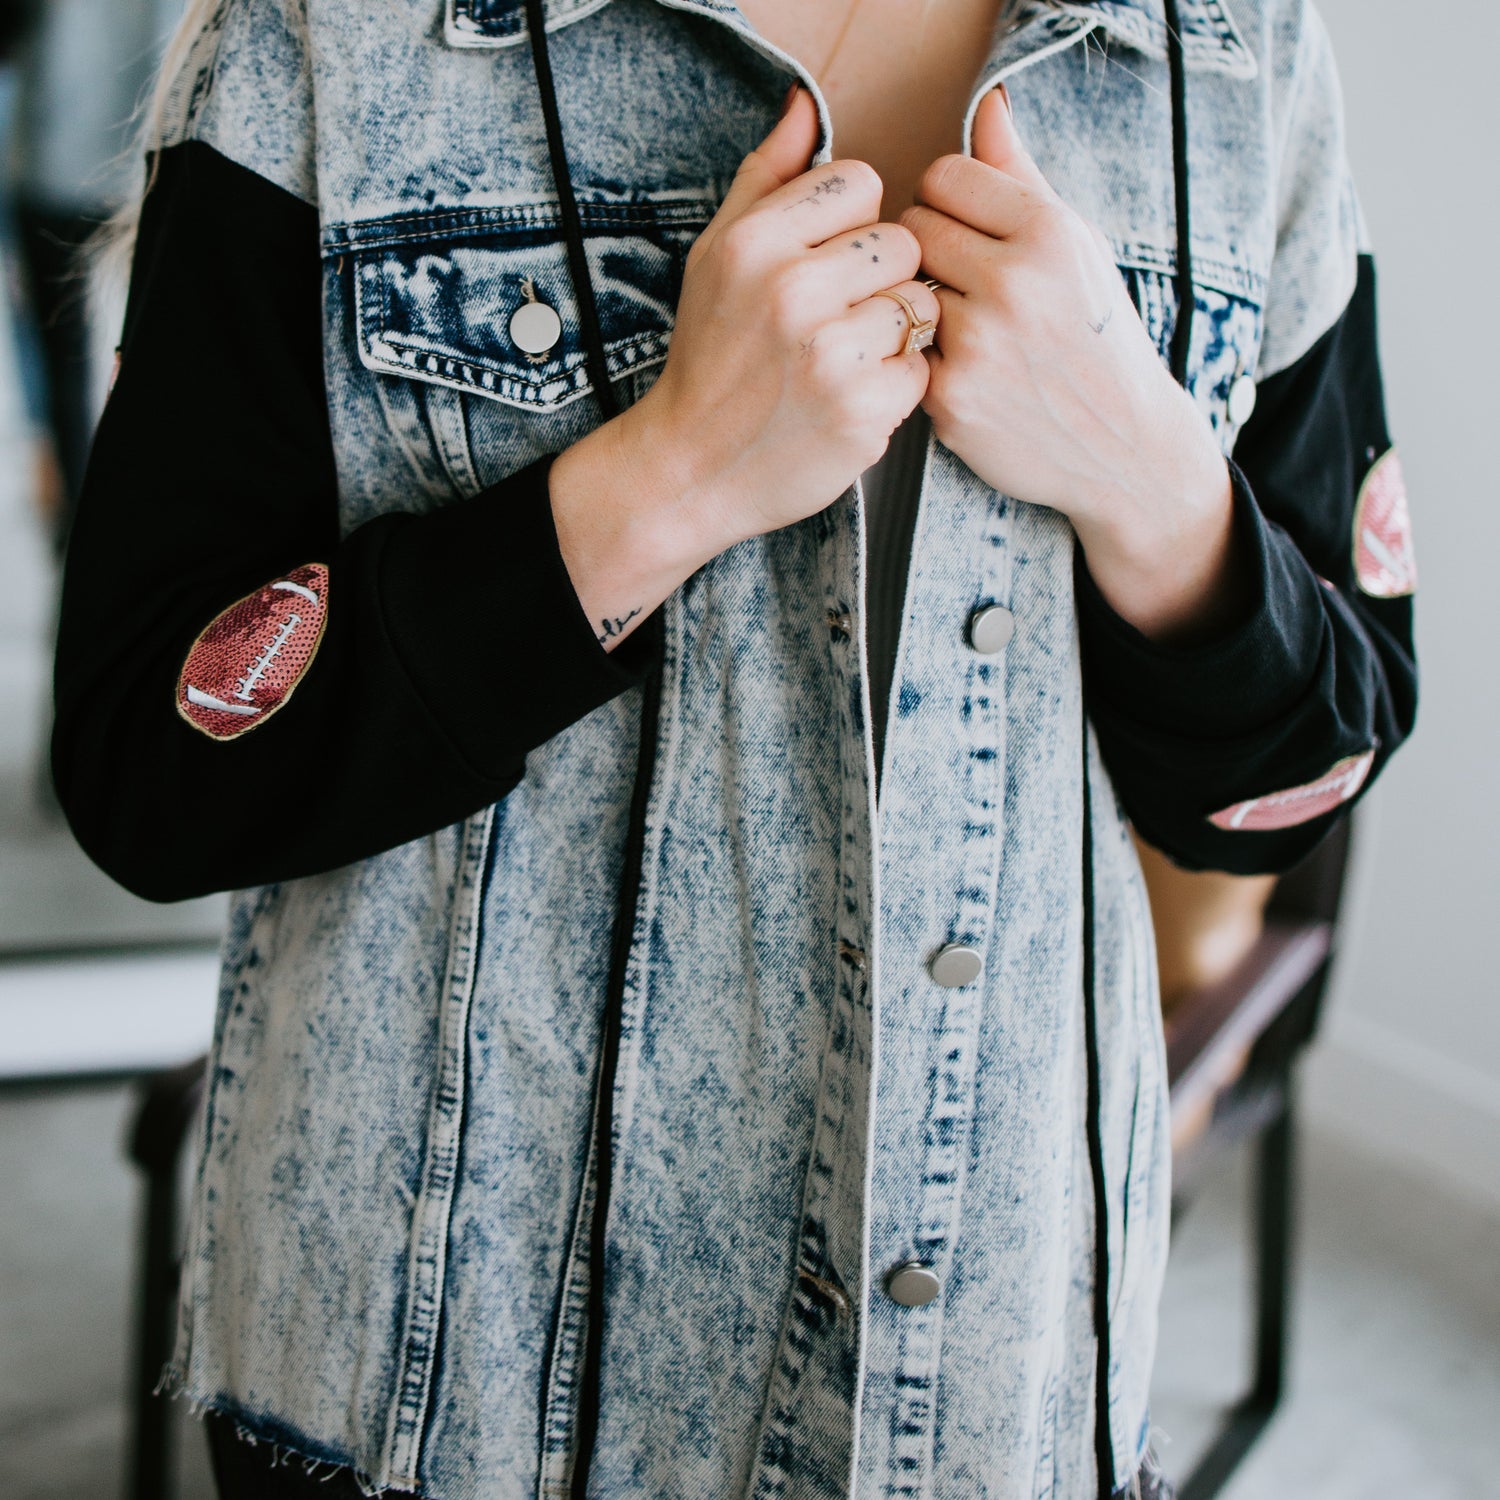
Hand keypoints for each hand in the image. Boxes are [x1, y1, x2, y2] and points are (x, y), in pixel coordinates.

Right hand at [550, 87, 938, 647]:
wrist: (690, 469)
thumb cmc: (709, 359)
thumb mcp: (714, 259)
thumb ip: (764, 180)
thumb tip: (804, 107)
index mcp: (755, 243)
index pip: (862, 184)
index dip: (853, 224)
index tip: (827, 264)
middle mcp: (791, 292)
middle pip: (902, 241)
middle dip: (880, 277)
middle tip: (839, 318)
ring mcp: (830, 355)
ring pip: (918, 303)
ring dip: (893, 332)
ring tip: (846, 359)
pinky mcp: (862, 411)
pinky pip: (919, 367)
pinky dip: (894, 385)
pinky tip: (852, 397)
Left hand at [902, 89, 1247, 643]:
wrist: (1122, 444)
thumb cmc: (1095, 335)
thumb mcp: (1077, 245)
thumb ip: (1021, 176)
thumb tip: (985, 108)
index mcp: (1048, 232)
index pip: (943, 176)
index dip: (945, 201)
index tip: (963, 228)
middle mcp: (1013, 283)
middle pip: (913, 229)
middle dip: (927, 249)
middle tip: (959, 279)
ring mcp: (978, 343)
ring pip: (903, 291)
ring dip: (921, 304)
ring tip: (965, 325)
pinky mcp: (950, 398)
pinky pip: (906, 350)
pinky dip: (924, 358)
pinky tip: (964, 370)